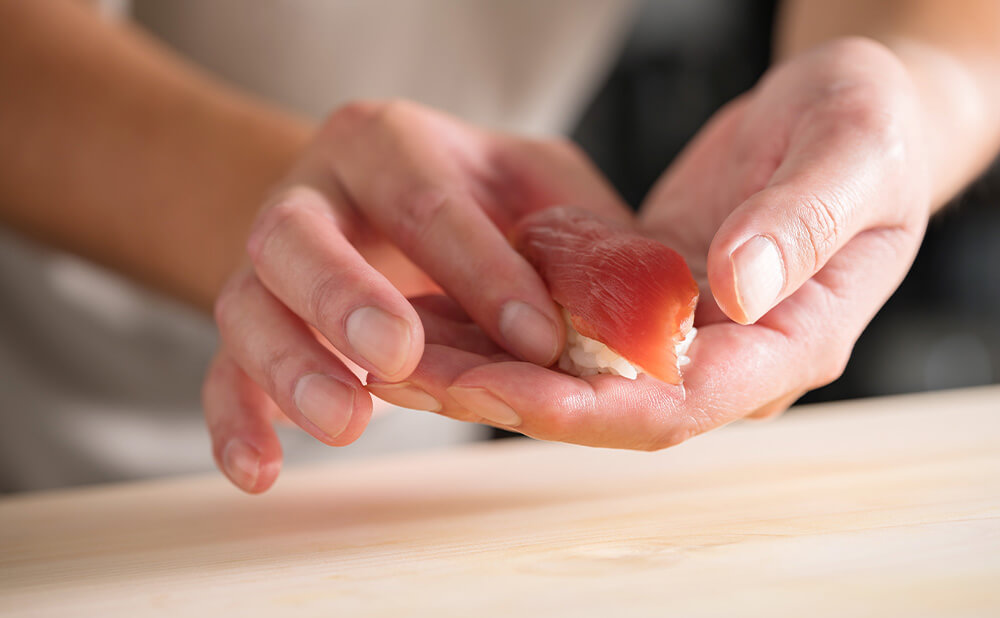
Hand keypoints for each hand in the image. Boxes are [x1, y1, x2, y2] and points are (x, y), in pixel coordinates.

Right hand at [202, 100, 629, 491]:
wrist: (379, 202)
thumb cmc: (472, 198)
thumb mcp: (534, 186)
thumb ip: (578, 233)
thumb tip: (648, 307)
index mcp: (387, 147)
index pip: (427, 200)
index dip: (481, 271)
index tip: (538, 337)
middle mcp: (314, 195)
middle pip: (298, 237)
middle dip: (346, 297)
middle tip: (398, 356)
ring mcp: (268, 264)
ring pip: (249, 306)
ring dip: (290, 368)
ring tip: (344, 423)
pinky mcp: (252, 322)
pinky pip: (219, 372)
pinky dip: (236, 423)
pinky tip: (260, 472)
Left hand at [394, 38, 930, 447]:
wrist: (857, 112)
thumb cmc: (870, 127)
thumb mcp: (852, 152)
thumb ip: (800, 224)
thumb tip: (733, 289)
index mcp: (787, 343)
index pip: (677, 403)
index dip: (583, 405)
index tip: (497, 390)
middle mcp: (728, 356)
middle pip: (604, 401)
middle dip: (506, 394)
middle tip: (412, 374)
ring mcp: (684, 332)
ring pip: (572, 370)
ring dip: (487, 366)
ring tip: (399, 351)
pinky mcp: (648, 298)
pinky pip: (566, 323)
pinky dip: (504, 321)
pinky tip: (441, 307)